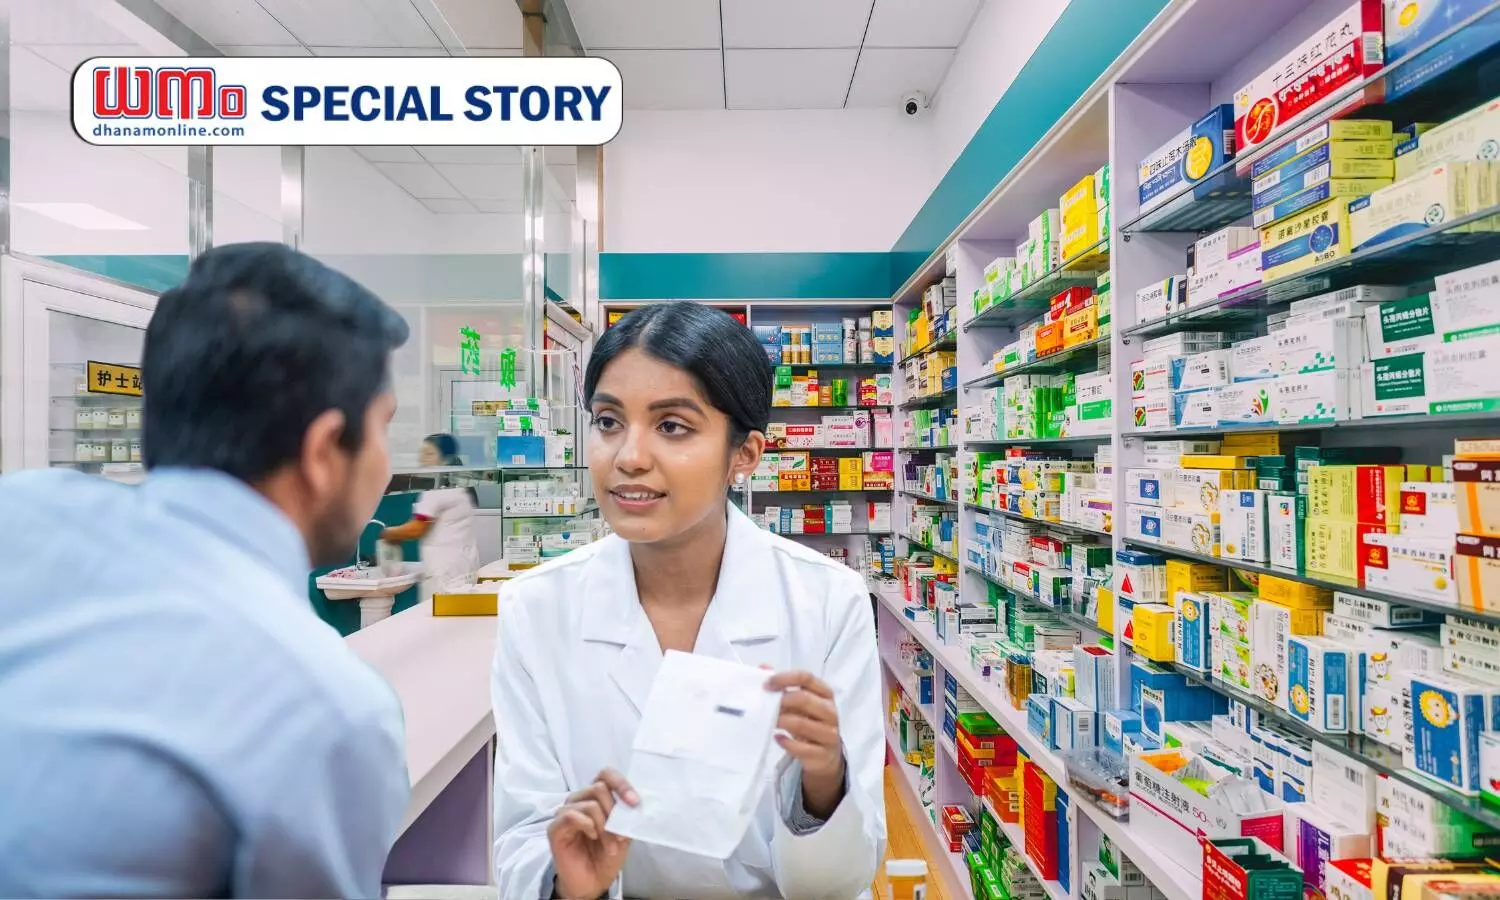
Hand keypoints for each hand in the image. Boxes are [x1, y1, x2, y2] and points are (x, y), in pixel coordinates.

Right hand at [547, 767, 637, 898]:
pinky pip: (572, 815)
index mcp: (596, 797)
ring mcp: (566, 812)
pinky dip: (588, 825)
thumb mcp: (625, 834)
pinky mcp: (555, 827)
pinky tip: (593, 836)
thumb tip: (635, 803)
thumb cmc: (607, 855)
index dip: (621, 784)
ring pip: (590, 804)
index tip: (634, 802)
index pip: (606, 775)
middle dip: (615, 812)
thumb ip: (627, 816)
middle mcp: (579, 799)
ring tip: (611, 844)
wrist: (593, 882)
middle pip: (599, 787)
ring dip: (605, 826)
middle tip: (620, 834)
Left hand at [765, 670, 845, 818]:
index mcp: (825, 694)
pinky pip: (802, 748)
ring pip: (802, 724)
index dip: (784, 678)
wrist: (826, 756)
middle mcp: (830, 712)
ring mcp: (829, 733)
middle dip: (782, 701)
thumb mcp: (800, 705)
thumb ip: (783, 687)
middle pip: (804, 699)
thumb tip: (763, 668)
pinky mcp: (823, 753)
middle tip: (765, 706)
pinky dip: (786, 742)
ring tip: (769, 722)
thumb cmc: (810, 723)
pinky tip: (777, 738)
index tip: (766, 684)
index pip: (806, 678)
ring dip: (781, 721)